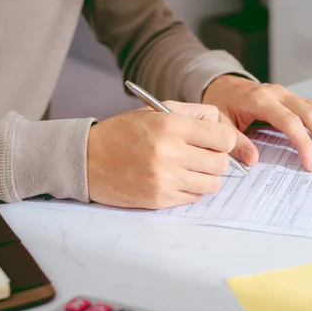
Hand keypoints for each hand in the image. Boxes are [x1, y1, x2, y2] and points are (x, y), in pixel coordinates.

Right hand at [87, 102, 235, 208]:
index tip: (216, 141)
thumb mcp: (155, 111)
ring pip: (212, 184)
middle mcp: (170, 153)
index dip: (224, 140)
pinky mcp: (159, 199)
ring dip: (206, 177)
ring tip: (189, 168)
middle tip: (201, 155)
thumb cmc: (123, 133)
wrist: (86, 160)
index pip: (224, 138)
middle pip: (221, 163)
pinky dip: (191, 189)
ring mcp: (165, 179)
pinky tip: (176, 179)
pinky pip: (194, 197)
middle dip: (216, 159)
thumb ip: (191, 112)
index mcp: (171, 126)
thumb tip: (219, 123)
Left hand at [202, 75, 311, 171]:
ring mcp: (291, 95)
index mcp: (261, 100)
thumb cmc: (223, 105)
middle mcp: (281, 94)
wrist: (224, 85)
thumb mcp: (221, 123)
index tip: (311, 166)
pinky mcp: (297, 100)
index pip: (289, 122)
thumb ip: (234, 141)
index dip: (303, 144)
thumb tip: (253, 160)